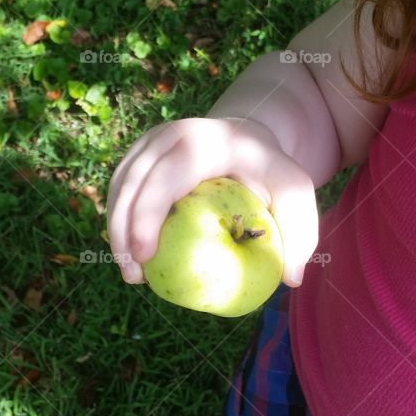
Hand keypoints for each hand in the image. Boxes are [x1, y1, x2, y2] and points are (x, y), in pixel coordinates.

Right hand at [106, 115, 318, 286]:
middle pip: (132, 183)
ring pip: (119, 186)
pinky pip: (120, 189)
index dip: (147, 217)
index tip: (146, 258)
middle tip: (134, 276)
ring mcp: (150, 142)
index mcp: (203, 141)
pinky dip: (120, 221)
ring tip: (131, 274)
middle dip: (122, 230)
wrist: (247, 135)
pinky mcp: (139, 153)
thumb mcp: (295, 191)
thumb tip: (292, 280)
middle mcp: (169, 135)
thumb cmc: (270, 172)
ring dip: (116, 229)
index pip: (164, 178)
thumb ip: (300, 231)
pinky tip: (130, 254)